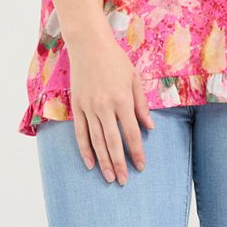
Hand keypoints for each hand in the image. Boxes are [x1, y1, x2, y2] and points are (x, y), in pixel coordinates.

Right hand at [67, 32, 154, 184]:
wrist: (89, 45)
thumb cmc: (116, 60)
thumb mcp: (134, 79)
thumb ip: (141, 105)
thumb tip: (149, 127)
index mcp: (122, 99)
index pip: (131, 133)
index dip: (136, 152)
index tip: (140, 167)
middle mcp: (105, 106)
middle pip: (113, 142)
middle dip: (119, 164)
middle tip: (123, 181)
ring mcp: (88, 107)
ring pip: (96, 141)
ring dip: (103, 161)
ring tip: (108, 178)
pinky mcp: (77, 106)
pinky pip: (80, 133)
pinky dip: (84, 149)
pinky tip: (90, 163)